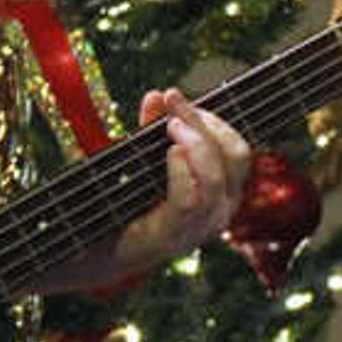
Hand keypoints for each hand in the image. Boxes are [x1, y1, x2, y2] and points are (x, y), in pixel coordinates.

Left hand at [97, 91, 253, 274]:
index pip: (237, 150)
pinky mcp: (175, 236)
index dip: (213, 119)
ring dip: (195, 143)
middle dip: (204, 123)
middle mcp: (222, 209)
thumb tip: (157, 95)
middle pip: (234, 157)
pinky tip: (170, 152)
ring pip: (216, 178)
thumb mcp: (146, 157)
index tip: (178, 98)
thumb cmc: (130, 200)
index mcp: (224, 190)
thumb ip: (153, 127)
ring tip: (170, 126)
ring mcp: (201, 226)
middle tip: (173, 107)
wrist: (103, 246)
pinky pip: (190, 199)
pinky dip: (182, 171)